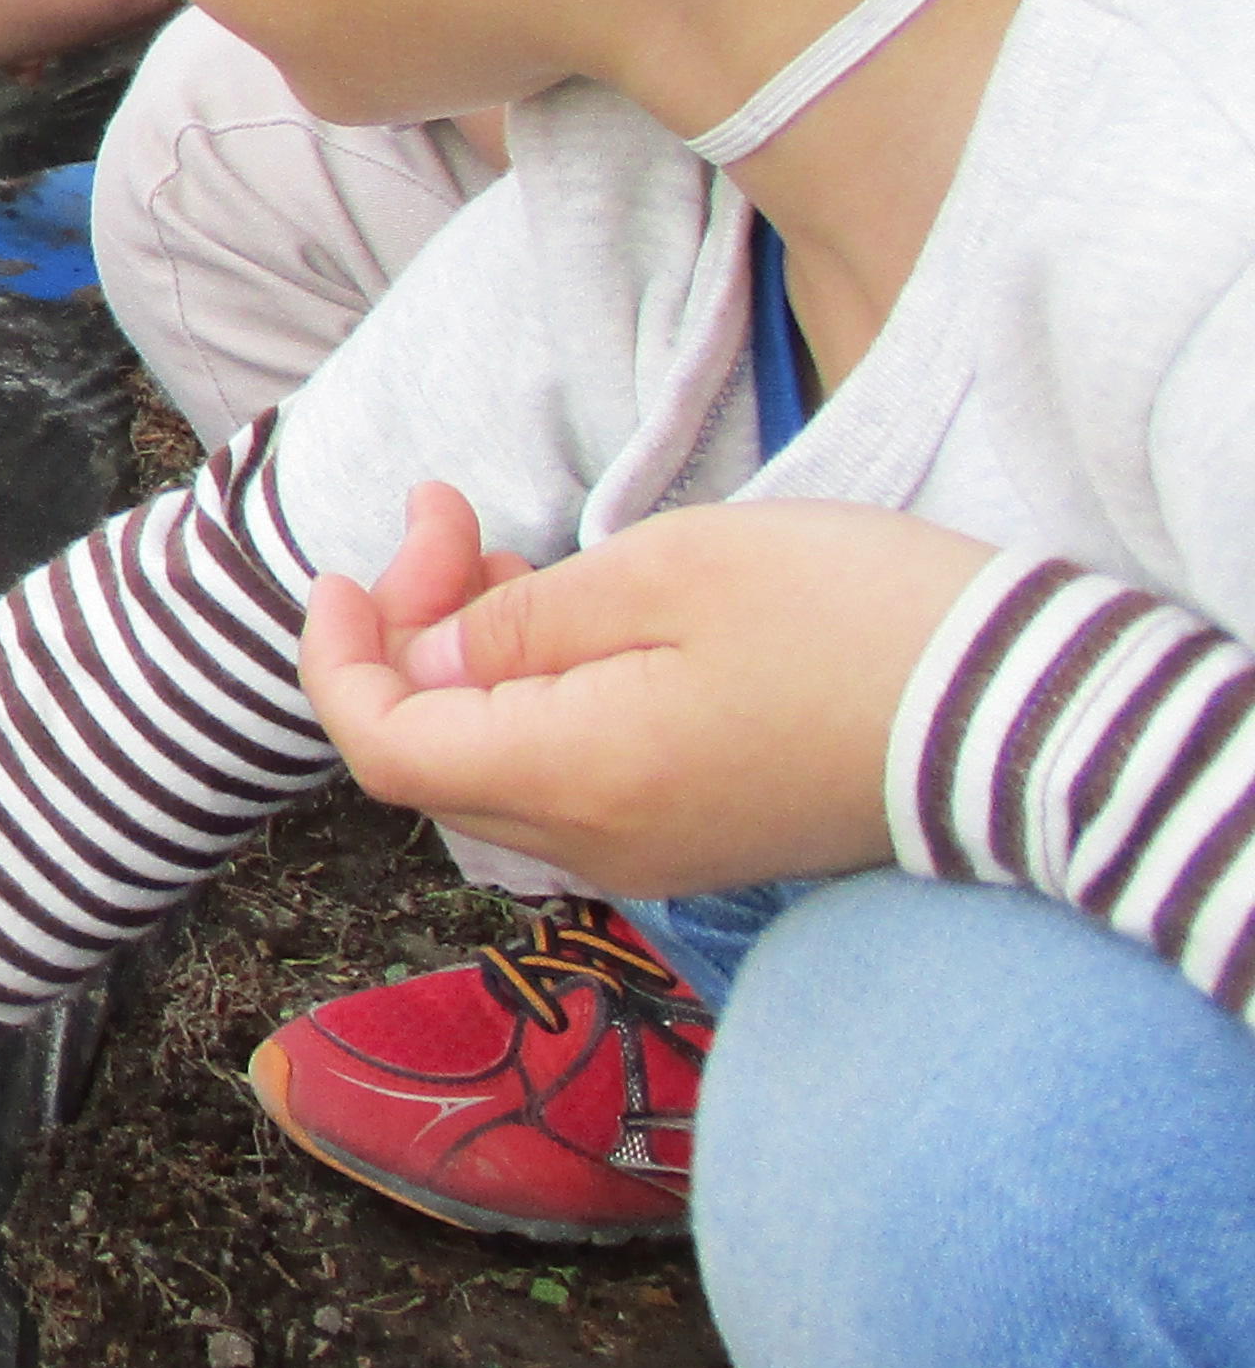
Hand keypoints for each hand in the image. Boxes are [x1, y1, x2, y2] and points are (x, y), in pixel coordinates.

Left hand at [299, 482, 982, 896]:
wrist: (1026, 710)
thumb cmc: (847, 619)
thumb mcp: (663, 575)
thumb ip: (520, 624)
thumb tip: (428, 660)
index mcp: (572, 780)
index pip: (385, 746)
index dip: (341, 658)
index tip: (345, 568)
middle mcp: (596, 842)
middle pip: (433, 754)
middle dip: (409, 631)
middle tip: (449, 517)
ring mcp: (652, 850)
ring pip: (498, 761)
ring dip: (470, 656)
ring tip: (495, 546)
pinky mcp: (701, 834)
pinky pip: (571, 773)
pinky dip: (535, 693)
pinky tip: (563, 611)